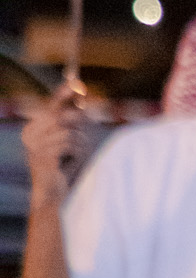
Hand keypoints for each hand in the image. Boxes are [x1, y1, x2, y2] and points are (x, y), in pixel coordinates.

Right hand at [21, 93, 91, 209]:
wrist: (52, 194)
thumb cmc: (61, 167)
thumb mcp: (66, 142)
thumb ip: (70, 124)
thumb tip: (82, 105)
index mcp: (32, 129)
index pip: (50, 106)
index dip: (63, 94)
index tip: (76, 83)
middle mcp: (30, 135)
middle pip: (60, 116)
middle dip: (76, 120)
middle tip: (84, 125)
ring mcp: (35, 145)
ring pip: (68, 131)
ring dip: (79, 142)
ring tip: (75, 154)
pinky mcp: (44, 155)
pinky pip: (69, 143)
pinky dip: (77, 151)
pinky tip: (71, 160)